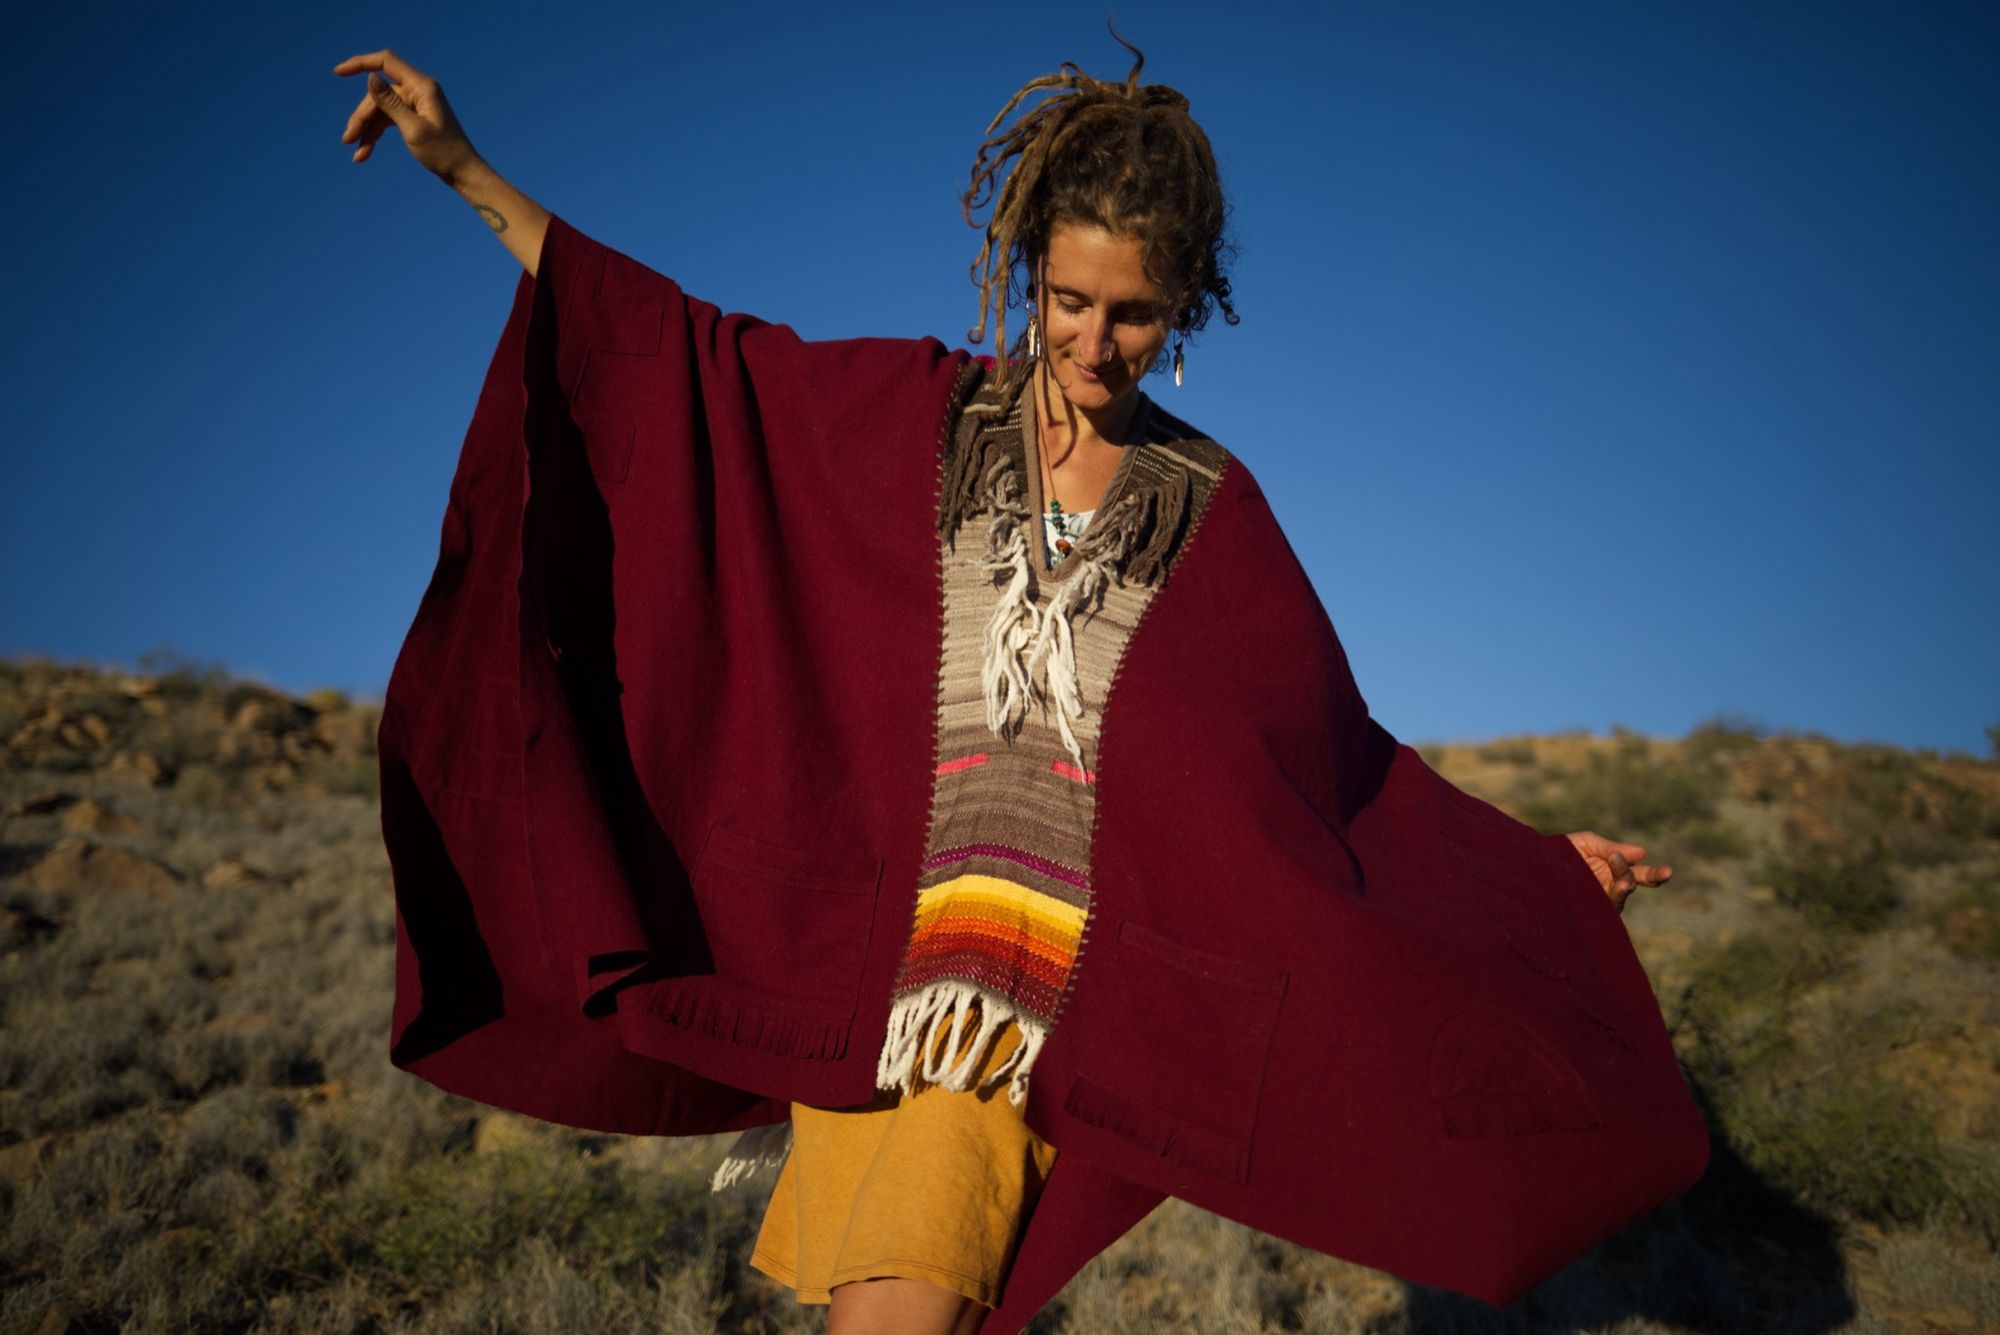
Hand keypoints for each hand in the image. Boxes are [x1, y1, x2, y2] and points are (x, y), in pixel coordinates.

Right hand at [333, 49, 480, 183]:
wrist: (463, 173)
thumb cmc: (444, 153)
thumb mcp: (413, 129)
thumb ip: (391, 103)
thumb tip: (371, 78)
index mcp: (422, 87)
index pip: (386, 62)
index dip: (361, 64)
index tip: (338, 73)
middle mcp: (418, 91)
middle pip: (378, 95)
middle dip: (361, 116)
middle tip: (347, 139)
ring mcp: (415, 105)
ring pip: (380, 110)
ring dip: (366, 130)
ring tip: (357, 154)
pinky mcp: (413, 118)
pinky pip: (387, 120)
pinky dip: (375, 135)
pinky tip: (364, 153)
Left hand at [1564, 830, 1671, 913]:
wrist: (1530, 865)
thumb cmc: (1560, 852)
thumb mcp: (1587, 843)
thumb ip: (1611, 848)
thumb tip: (1641, 853)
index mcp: (1613, 870)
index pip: (1640, 874)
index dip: (1655, 875)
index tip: (1668, 872)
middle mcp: (1609, 886)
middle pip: (1633, 885)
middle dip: (1648, 879)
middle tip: (1661, 872)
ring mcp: (1598, 900)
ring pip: (1619, 896)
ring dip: (1623, 884)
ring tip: (1621, 876)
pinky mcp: (1586, 911)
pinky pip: (1601, 909)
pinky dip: (1605, 899)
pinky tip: (1603, 890)